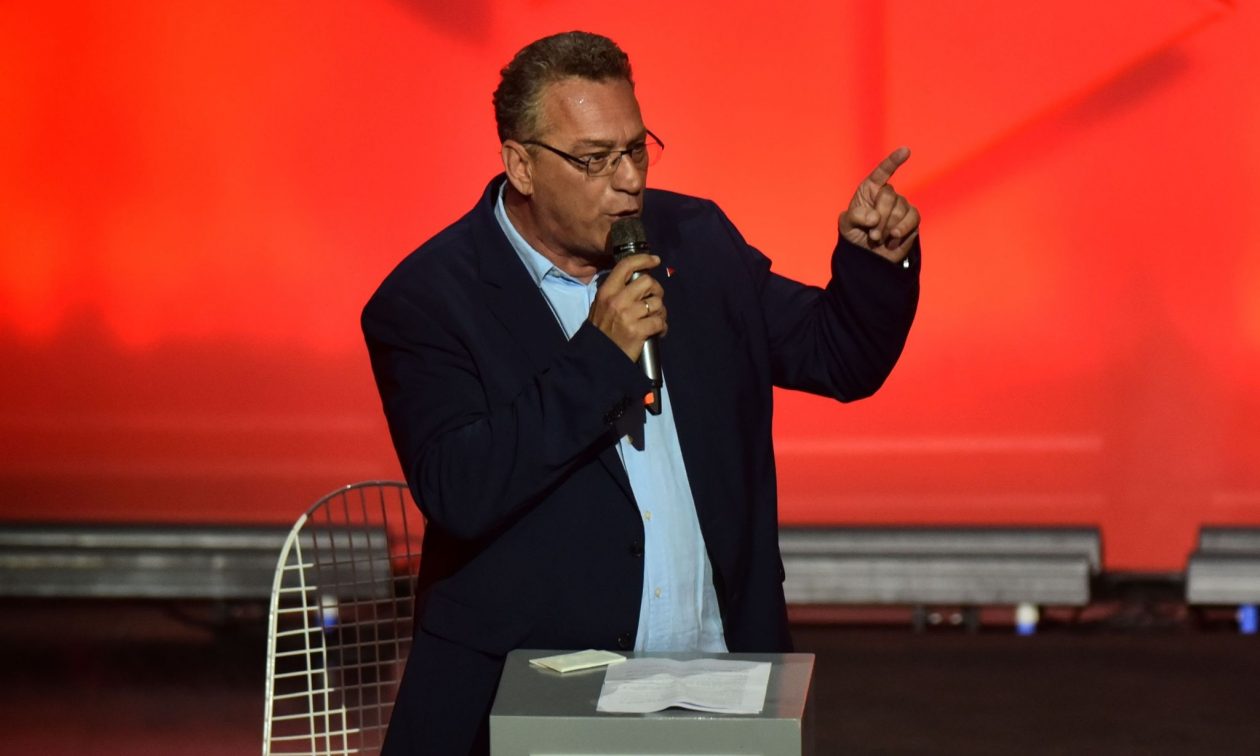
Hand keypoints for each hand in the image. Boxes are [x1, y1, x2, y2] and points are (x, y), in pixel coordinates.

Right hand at [589, 253, 667, 360]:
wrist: (597, 356)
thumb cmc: (600, 331)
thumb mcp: (600, 306)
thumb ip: (616, 292)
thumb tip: (637, 280)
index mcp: (607, 292)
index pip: (626, 266)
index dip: (643, 259)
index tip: (655, 260)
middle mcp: (617, 300)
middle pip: (648, 282)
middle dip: (656, 290)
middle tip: (655, 300)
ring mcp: (628, 315)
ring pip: (657, 303)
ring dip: (661, 312)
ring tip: (655, 319)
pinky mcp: (638, 331)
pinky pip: (660, 322)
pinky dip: (662, 327)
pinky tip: (658, 332)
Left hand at [839, 146, 920, 263]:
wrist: (868, 255)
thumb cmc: (855, 235)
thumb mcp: (846, 225)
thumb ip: (855, 217)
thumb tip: (874, 217)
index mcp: (870, 189)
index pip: (883, 171)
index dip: (893, 161)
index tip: (906, 151)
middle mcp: (887, 194)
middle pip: (888, 197)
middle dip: (879, 218)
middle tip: (872, 235)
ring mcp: (902, 205)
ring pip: (900, 211)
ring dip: (887, 229)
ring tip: (879, 239)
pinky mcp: (912, 218)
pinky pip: (912, 218)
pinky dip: (901, 230)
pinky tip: (893, 238)